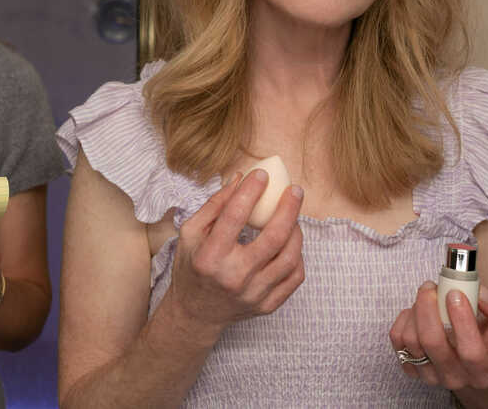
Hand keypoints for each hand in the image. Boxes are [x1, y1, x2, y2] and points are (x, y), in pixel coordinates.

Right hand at [165, 169, 304, 333]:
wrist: (195, 313)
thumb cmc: (191, 267)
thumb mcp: (190, 233)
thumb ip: (214, 205)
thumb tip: (240, 179)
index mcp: (211, 256)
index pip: (235, 216)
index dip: (251, 191)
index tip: (261, 175)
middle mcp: (234, 277)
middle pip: (273, 237)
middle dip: (289, 208)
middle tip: (295, 191)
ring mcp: (253, 294)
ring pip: (289, 258)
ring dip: (296, 231)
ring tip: (294, 217)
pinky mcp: (267, 306)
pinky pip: (294, 278)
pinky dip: (297, 257)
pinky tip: (291, 244)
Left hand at [389, 281, 487, 391]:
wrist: (480, 356)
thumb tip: (478, 292)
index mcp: (485, 372)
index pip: (471, 352)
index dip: (462, 321)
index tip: (455, 294)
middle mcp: (457, 379)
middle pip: (433, 343)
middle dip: (428, 308)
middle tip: (431, 287)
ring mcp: (431, 375)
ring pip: (412, 339)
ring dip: (416, 311)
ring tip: (428, 298)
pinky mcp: (411, 367)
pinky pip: (397, 339)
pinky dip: (404, 319)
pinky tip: (418, 313)